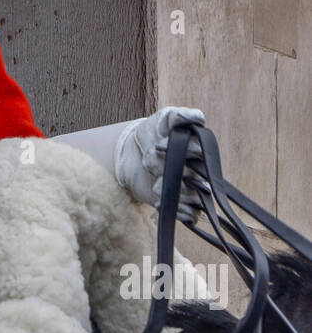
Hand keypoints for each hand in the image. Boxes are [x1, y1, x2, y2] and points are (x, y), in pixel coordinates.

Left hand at [114, 107, 205, 222]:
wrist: (132, 152)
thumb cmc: (153, 132)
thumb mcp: (164, 118)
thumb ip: (180, 115)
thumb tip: (199, 117)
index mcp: (198, 151)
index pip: (200, 154)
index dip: (181, 151)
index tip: (158, 144)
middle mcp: (197, 171)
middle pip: (199, 180)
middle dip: (173, 173)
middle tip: (150, 163)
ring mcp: (190, 189)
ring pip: (196, 199)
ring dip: (174, 194)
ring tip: (155, 184)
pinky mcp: (179, 203)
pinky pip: (191, 216)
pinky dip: (178, 212)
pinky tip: (157, 202)